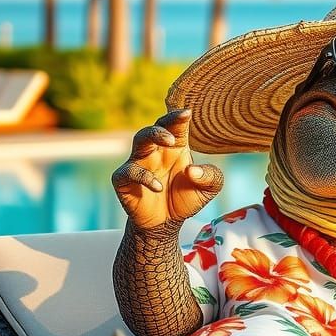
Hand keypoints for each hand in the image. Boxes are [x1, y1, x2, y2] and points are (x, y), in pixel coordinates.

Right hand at [111, 109, 223, 229]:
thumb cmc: (186, 198)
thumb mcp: (208, 189)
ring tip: (170, 143)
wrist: (166, 223)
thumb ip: (211, 177)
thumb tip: (193, 170)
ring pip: (139, 140)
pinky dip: (143, 176)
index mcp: (176, 148)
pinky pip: (129, 171)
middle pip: (154, 128)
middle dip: (163, 126)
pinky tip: (158, 186)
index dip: (178, 117)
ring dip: (152, 137)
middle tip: (174, 138)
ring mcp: (139, 163)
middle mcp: (156, 151)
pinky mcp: (124, 180)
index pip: (175, 126)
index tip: (188, 112)